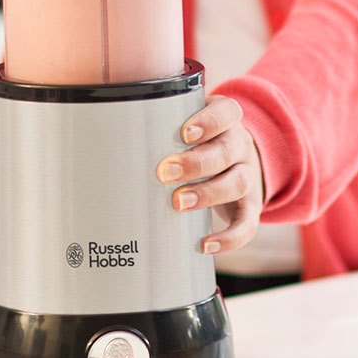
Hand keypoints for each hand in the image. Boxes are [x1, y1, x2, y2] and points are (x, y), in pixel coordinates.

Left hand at [160, 95, 263, 255]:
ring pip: (237, 183)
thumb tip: (108, 139)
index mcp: (225, 122)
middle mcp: (239, 147)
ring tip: (178, 203)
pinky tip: (205, 245)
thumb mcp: (186, 128)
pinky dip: (230, 237)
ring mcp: (247, 176)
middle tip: (165, 172)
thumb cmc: (198, 144)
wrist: (236, 163)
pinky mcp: (249, 206)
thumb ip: (160, 128)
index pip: (226, 113)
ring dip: (208, 194)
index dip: (209, 122)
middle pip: (227, 151)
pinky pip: (248, 223)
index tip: (184, 133)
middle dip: (196, 163)